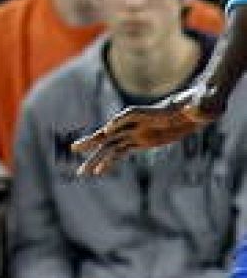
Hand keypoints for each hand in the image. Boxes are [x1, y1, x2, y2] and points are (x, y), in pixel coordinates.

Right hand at [72, 88, 215, 176]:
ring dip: (96, 159)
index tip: (107, 130)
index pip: (130, 114)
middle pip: (112, 132)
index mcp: (151, 111)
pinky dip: (108, 162)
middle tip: (75, 148)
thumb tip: (197, 109)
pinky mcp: (138, 142)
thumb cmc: (201, 104)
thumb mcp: (201, 105)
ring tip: (82, 172)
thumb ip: (198, 107)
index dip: (119, 121)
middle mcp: (138, 122)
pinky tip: (98, 172)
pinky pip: (119, 153)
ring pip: (110, 147)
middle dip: (93, 140)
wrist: (197, 109)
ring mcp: (135, 133)